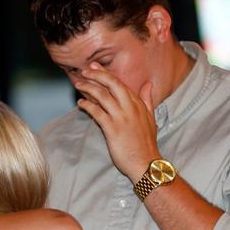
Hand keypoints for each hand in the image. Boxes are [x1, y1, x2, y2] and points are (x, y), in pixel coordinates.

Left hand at [75, 62, 159, 181]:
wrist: (146, 162)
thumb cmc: (146, 143)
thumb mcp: (151, 118)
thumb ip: (147, 100)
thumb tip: (148, 84)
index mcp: (138, 104)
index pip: (120, 84)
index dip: (106, 74)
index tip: (96, 68)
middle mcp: (130, 108)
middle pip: (112, 84)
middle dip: (97, 75)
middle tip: (85, 70)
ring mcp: (121, 117)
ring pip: (103, 96)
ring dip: (88, 88)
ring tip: (79, 85)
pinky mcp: (112, 129)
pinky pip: (97, 112)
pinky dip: (88, 106)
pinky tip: (81, 103)